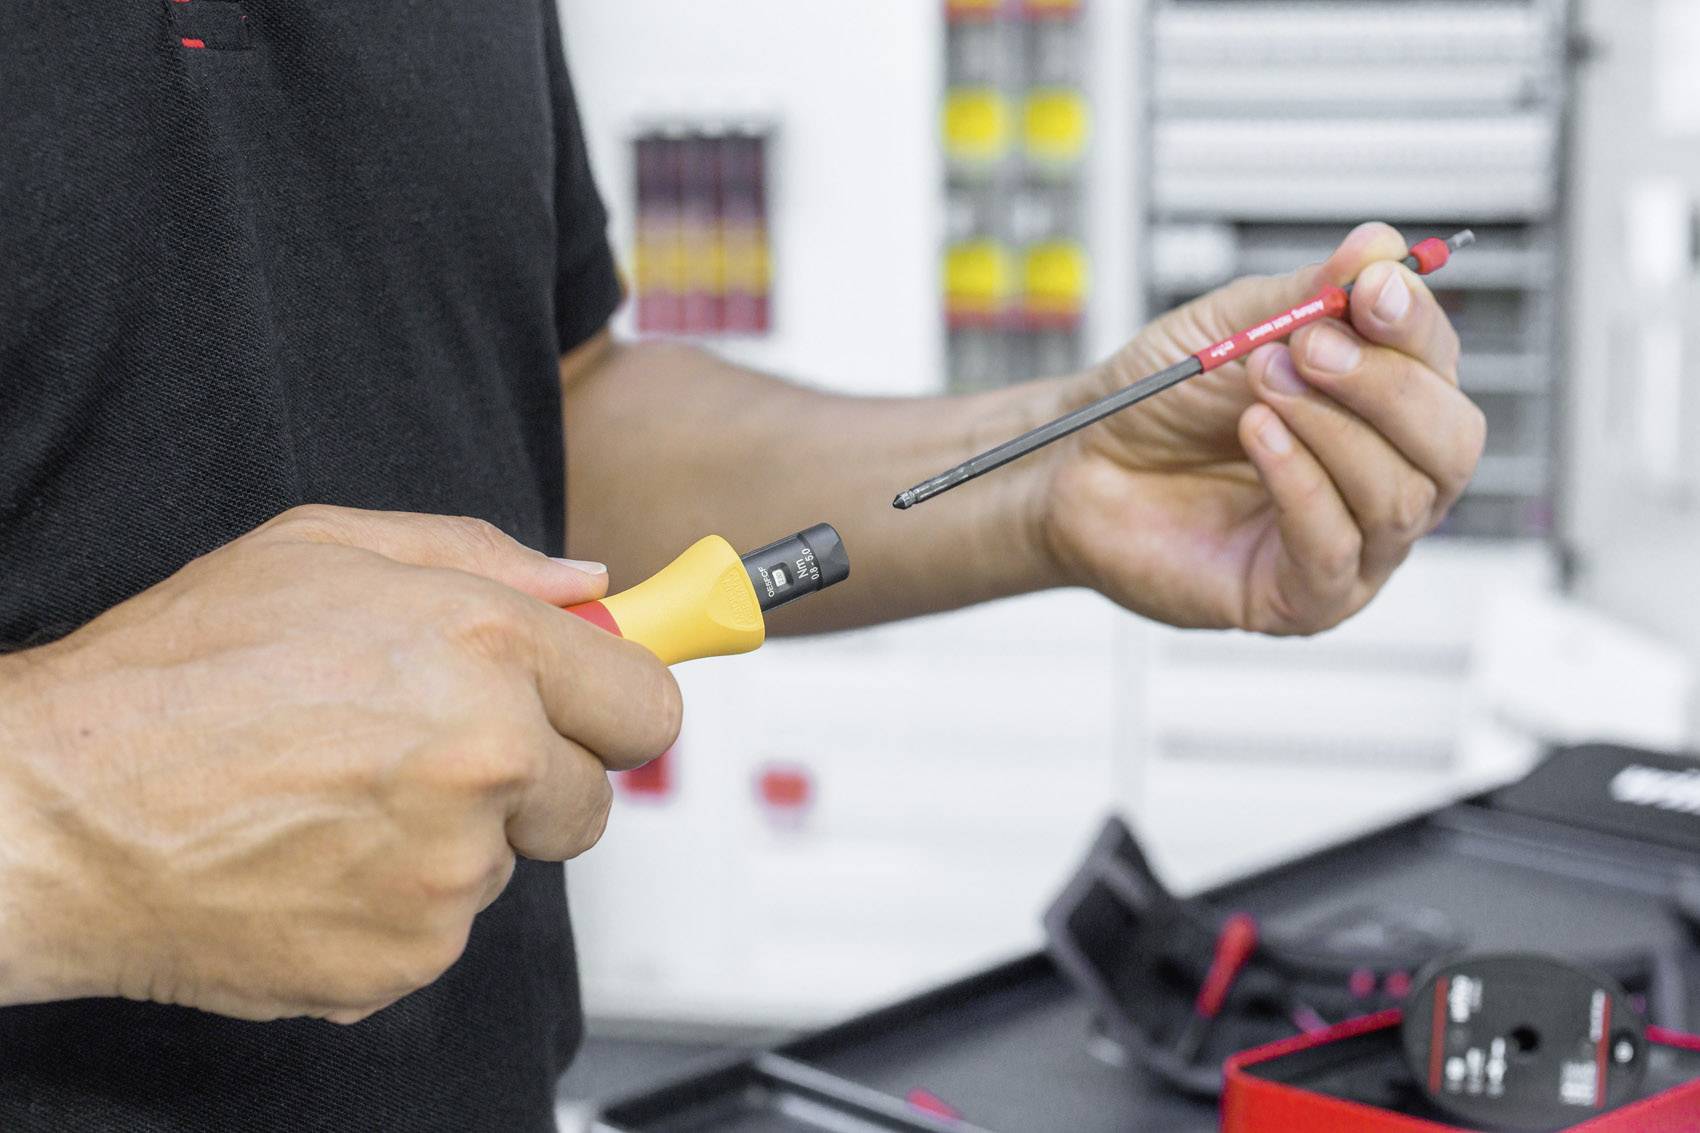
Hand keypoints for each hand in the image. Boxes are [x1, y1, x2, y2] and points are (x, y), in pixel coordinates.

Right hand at [0, 505, 679, 1022]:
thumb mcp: (323, 550)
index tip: (596, 709)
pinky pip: (441, 929)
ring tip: (335, 796)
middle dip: (535, 778)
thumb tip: (589, 584)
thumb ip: (481, 557)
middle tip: (435, 753)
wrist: (55, 813)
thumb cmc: (175, 672)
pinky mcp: (407, 957)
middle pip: (591, 798)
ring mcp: (449, 872)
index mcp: (485, 648)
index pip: (647, 702)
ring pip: (504, 863)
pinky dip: (394, 903)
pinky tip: (312, 857)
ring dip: (451, 838)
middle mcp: (487, 761)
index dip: (617, 703)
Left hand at [1036, 222, 1484, 633]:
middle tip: (1308, 346)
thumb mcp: (1233, 327)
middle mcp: (1386, 481)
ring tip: (1260, 386)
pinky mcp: (1305, 600)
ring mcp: (1354, 548)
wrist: (1079, 465)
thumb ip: (1309, 293)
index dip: (1415, 328)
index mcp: (1384, 411)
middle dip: (1386, 386)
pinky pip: (1335, 547)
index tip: (1371, 289)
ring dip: (1329, 428)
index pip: (1441, 370)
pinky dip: (1300, 483)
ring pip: (1398, 496)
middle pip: (1450, 443)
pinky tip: (1258, 437)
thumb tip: (1382, 247)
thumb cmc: (1159, 403)